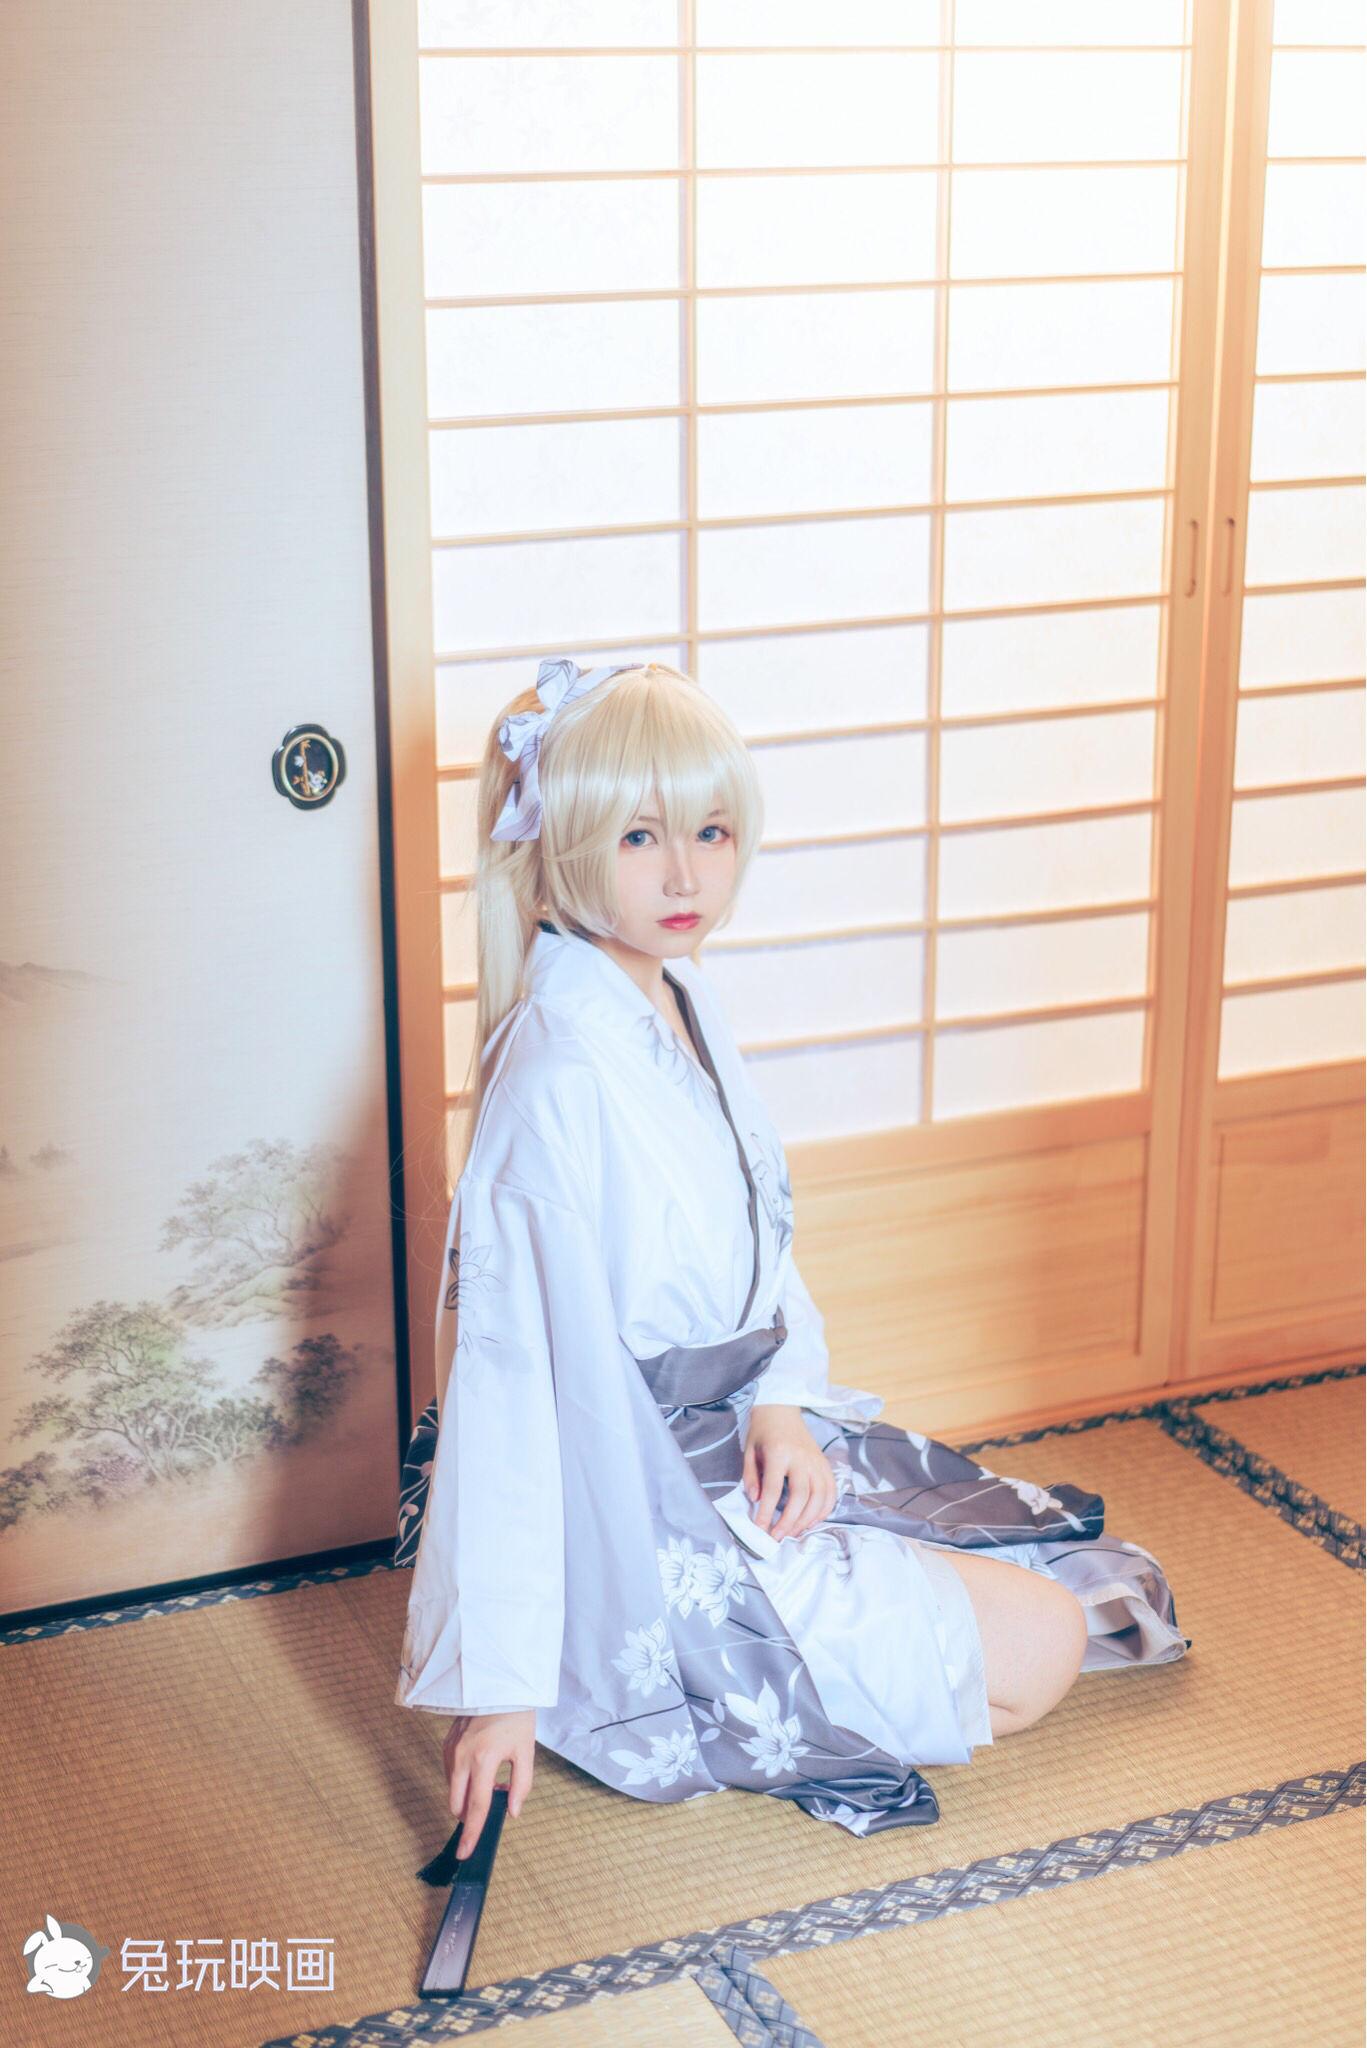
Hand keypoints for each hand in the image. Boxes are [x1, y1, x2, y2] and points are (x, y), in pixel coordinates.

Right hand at [444, 1709, 535, 1858]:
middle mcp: (462, 1757)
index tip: (466, 1853)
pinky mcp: (447, 1743)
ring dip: (465, 1799)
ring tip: (489, 1785)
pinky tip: (478, 1773)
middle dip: (468, 1817)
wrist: (499, 1684)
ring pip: (451, 1790)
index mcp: (484, 1760)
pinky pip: (449, 1773)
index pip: (476, 1807)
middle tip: (486, 1813)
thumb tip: (512, 1812)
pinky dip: (461, 1782)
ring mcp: (451, 1750)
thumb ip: (521, 1785)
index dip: (472, 1833)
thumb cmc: (516, 1716)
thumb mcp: (526, 1751)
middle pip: (457, 1804)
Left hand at [743, 1405, 836, 1540]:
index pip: (774, 1489)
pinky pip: (831, 1491)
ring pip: (819, 1496)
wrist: (782, 1409)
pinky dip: (824, 1509)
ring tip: (793, 1532)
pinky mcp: (825, 1464)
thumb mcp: (749, 1451)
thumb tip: (756, 1501)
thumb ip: (751, 1477)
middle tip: (778, 1537)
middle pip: (801, 1496)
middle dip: (789, 1521)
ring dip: (807, 1519)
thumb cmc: (762, 1432)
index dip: (766, 1512)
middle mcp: (801, 1458)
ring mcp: (816, 1461)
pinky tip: (812, 1521)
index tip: (760, 1529)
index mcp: (779, 1453)